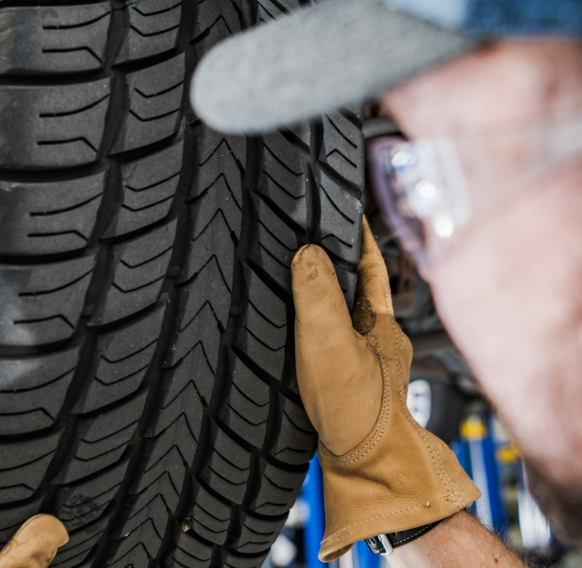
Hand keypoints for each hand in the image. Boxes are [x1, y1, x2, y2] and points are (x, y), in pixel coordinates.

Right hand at [291, 218, 479, 561]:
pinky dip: (314, 331)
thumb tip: (306, 253)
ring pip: (342, 316)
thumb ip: (316, 292)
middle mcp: (378, 338)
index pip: (370, 262)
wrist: (367, 466)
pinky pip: (330, 343)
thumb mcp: (329, 340)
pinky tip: (296, 338)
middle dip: (335, 263)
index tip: (342, 208)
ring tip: (295, 280)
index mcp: (381, 320)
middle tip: (310, 238)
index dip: (355, 234)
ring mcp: (366, 363)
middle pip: (356, 287)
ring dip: (323, 297)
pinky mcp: (349, 386)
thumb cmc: (357, 409)